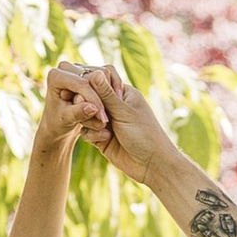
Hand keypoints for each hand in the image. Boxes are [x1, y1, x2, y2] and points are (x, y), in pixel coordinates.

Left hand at [35, 63, 109, 158]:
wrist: (59, 122)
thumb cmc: (59, 123)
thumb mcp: (66, 121)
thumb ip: (78, 113)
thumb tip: (93, 108)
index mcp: (56, 75)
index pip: (82, 84)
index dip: (94, 100)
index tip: (103, 119)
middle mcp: (66, 67)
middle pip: (94, 76)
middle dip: (102, 98)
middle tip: (107, 119)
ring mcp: (79, 67)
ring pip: (104, 73)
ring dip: (110, 93)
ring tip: (111, 112)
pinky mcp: (90, 70)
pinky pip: (109, 73)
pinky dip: (115, 87)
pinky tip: (117, 102)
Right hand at [79, 61, 177, 187]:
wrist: (151, 165)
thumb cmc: (144, 134)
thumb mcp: (124, 112)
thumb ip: (106, 94)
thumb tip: (95, 72)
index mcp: (123, 93)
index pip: (99, 81)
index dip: (91, 88)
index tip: (93, 99)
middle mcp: (113, 106)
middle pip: (88, 98)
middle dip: (89, 108)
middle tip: (102, 119)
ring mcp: (106, 122)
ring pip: (84, 115)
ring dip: (90, 122)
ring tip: (105, 130)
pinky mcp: (101, 137)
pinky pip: (86, 131)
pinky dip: (92, 134)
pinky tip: (104, 140)